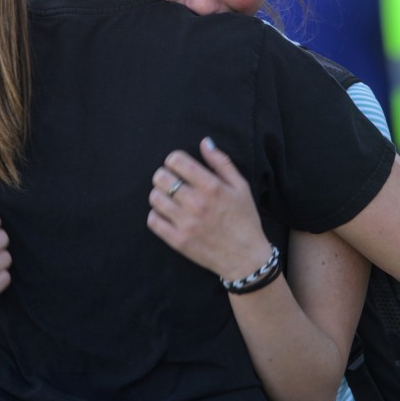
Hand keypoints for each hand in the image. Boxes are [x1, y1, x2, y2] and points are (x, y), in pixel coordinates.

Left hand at [147, 137, 271, 281]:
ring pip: (154, 197)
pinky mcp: (178, 241)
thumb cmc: (245, 219)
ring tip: (169, 198)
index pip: (177, 161)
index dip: (173, 160)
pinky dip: (156, 215)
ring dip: (159, 194)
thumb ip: (221, 162)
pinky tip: (167, 214)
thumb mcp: (241, 187)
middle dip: (164, 175)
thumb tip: (205, 142)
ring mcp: (186, 223)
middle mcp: (196, 203)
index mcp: (212, 186)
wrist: (246, 258)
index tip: (178, 166)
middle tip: (171, 181)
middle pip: (161, 177)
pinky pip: (153, 221)